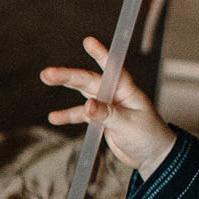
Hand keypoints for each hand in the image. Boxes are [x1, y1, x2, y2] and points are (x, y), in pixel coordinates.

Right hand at [38, 37, 177, 175]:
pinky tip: (54, 117)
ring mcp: (106, 106)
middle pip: (89, 80)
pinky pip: (82, 115)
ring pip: (83, 93)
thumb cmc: (149, 137)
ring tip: (46, 79)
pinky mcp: (101, 120)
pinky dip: (68, 116)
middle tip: (48, 73)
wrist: (152, 156)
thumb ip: (107, 114)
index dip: (101, 54)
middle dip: (68, 75)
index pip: (112, 68)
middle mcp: (115, 94)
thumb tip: (87, 105)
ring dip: (66, 87)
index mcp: (127, 90)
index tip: (88, 41)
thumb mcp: (129, 124)